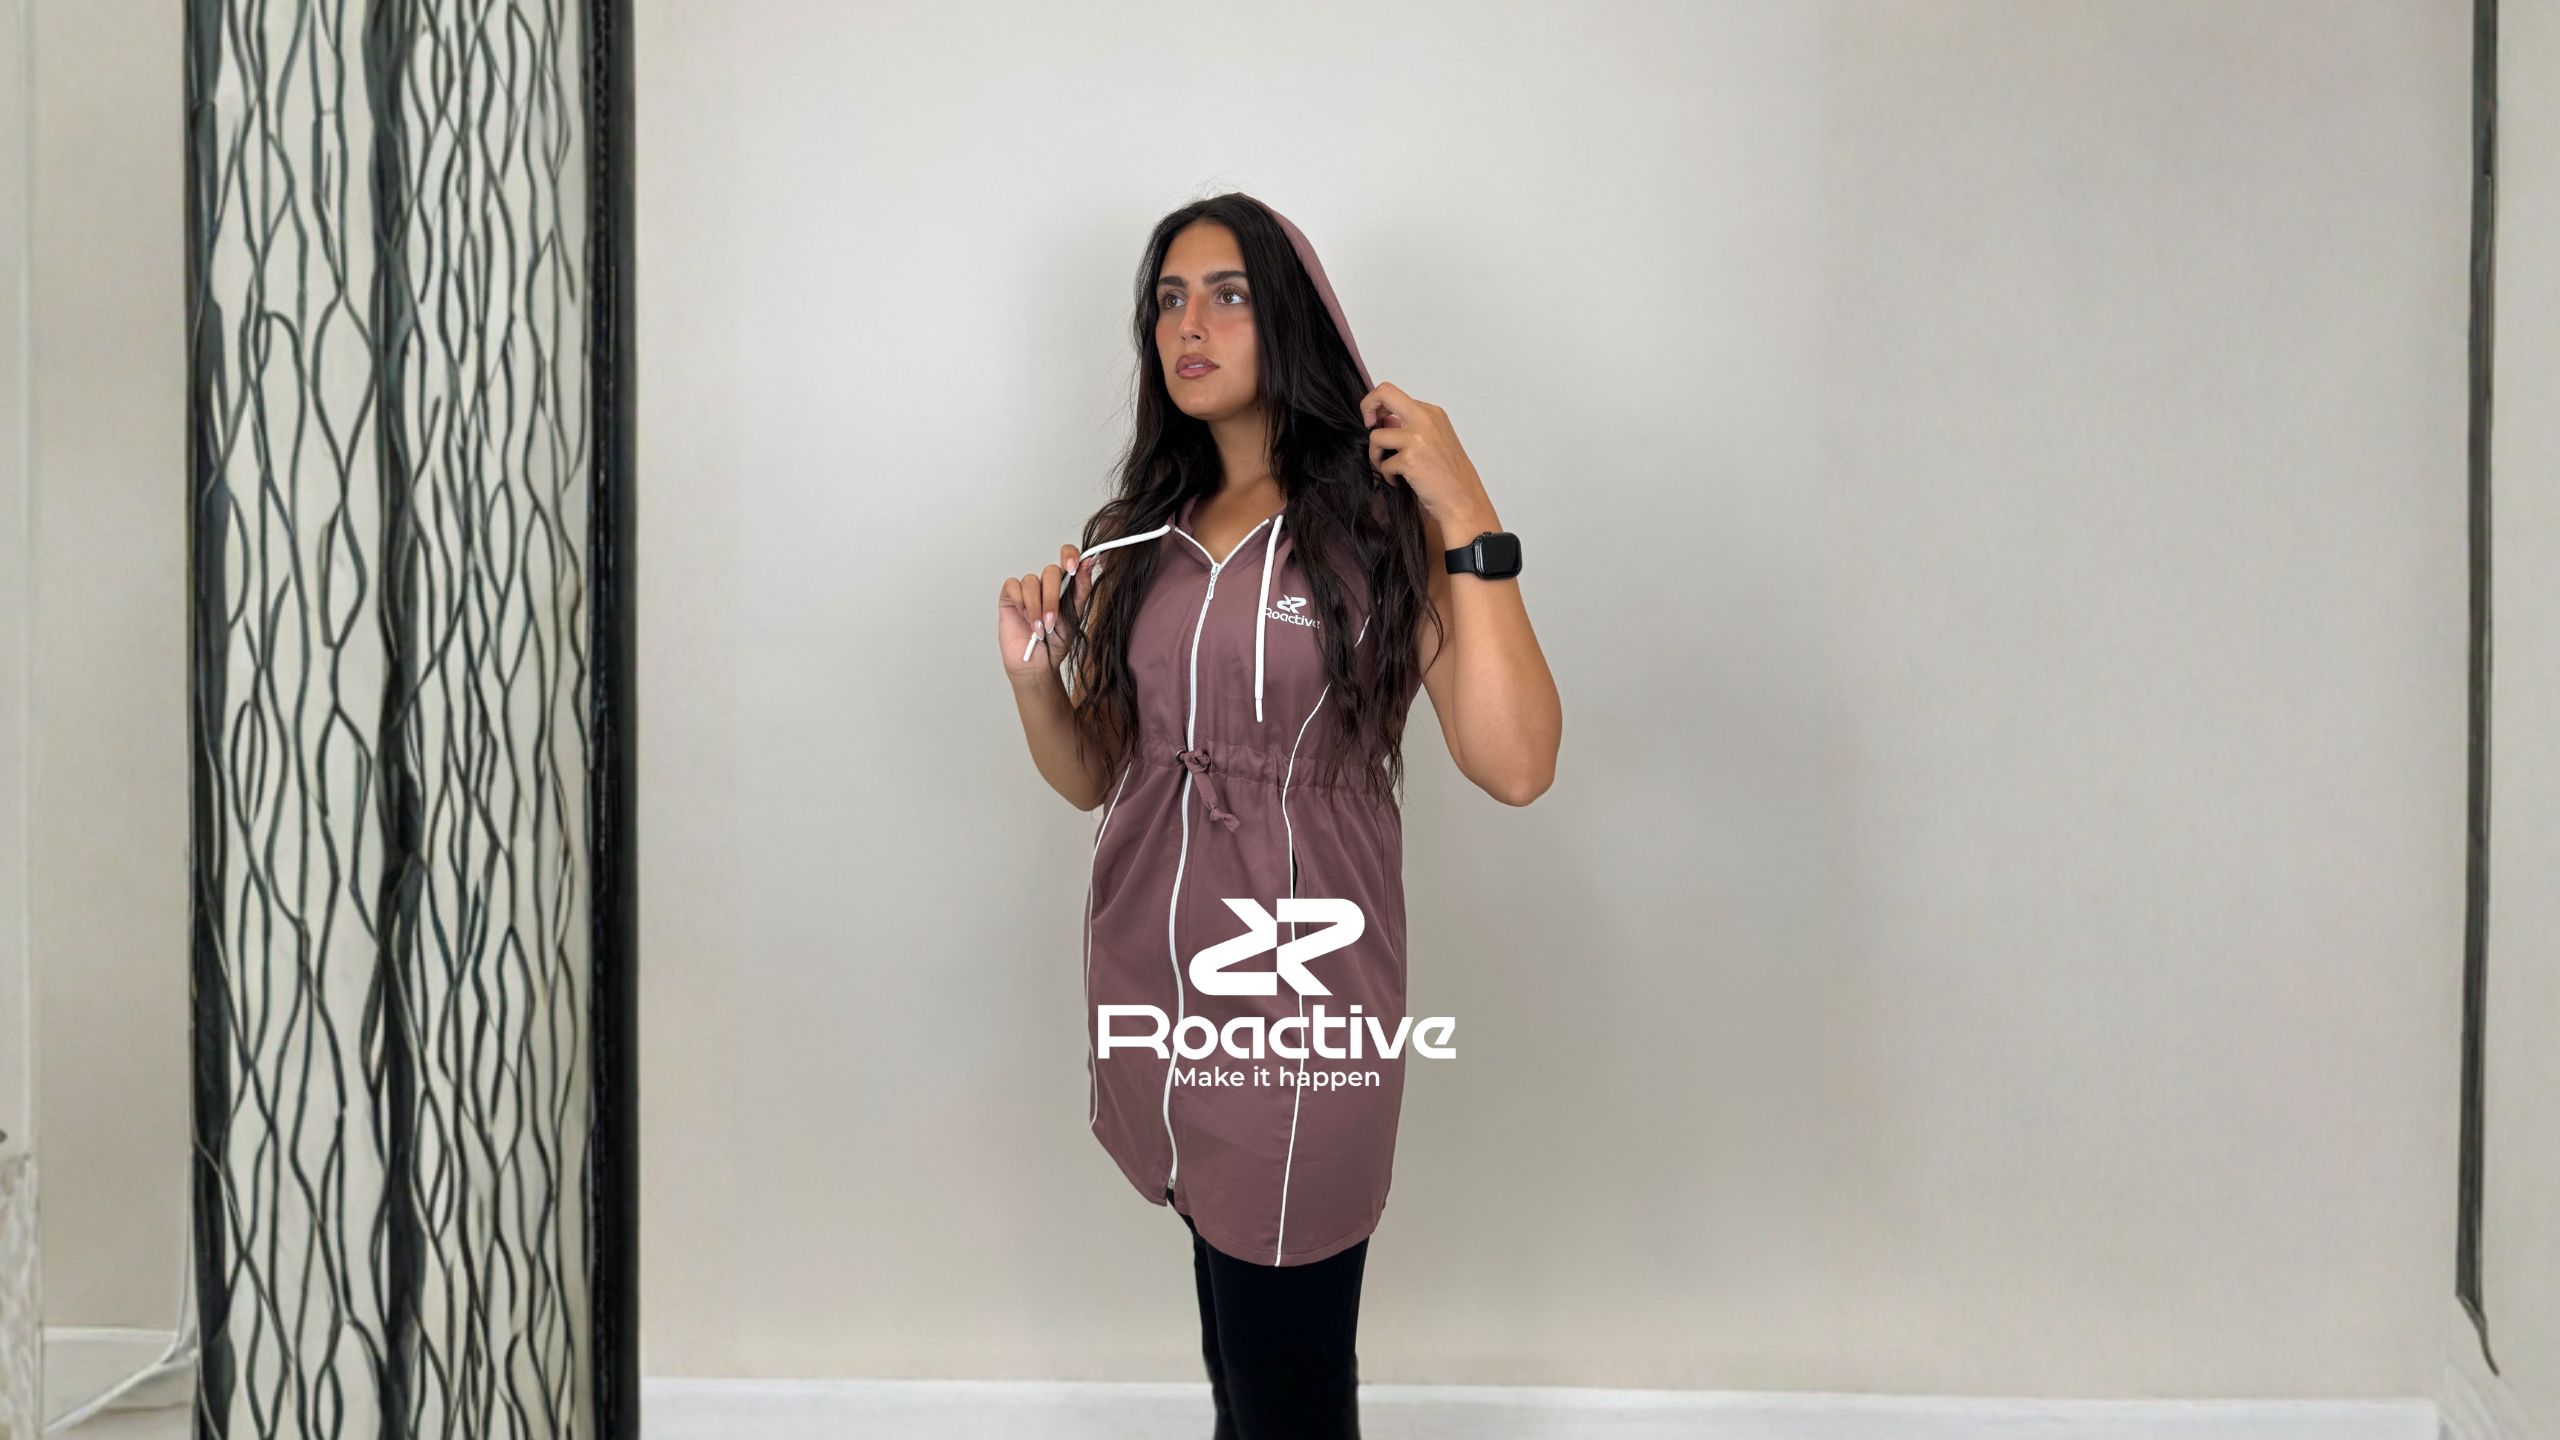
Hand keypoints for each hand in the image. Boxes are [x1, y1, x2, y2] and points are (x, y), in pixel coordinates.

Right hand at [999, 543, 1083, 682]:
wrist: (1039, 664)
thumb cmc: (1057, 642)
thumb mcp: (1075, 616)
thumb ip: (1081, 589)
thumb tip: (1088, 563)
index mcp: (1065, 585)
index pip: (1068, 557)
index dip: (1070, 555)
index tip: (1072, 567)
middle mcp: (1046, 584)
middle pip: (1050, 571)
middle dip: (1052, 597)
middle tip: (1052, 621)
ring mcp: (1027, 590)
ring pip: (1032, 581)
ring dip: (1037, 607)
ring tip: (1039, 629)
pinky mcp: (1010, 597)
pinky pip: (1013, 586)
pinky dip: (1021, 603)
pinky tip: (1025, 619)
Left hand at [1361, 381, 1492, 526]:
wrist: (1463, 498)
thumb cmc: (1449, 473)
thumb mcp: (1434, 439)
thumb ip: (1409, 426)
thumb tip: (1383, 419)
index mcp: (1432, 412)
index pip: (1393, 394)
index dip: (1377, 405)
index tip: (1375, 422)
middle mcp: (1425, 419)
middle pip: (1384, 393)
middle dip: (1367, 406)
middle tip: (1368, 426)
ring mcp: (1417, 439)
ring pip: (1376, 436)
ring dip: (1376, 455)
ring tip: (1390, 468)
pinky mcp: (1410, 460)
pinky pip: (1384, 464)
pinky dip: (1388, 476)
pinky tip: (1401, 482)